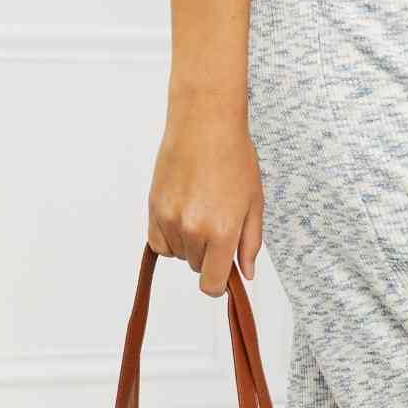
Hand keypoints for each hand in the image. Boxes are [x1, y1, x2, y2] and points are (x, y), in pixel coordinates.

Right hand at [148, 97, 263, 295]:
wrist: (205, 123)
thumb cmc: (234, 158)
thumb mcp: (254, 203)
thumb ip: (250, 243)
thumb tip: (246, 274)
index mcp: (222, 232)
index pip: (211, 284)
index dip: (218, 283)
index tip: (222, 273)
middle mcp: (193, 230)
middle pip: (196, 267)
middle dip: (208, 254)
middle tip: (216, 221)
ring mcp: (170, 219)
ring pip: (179, 254)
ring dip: (189, 243)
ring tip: (200, 210)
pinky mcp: (153, 207)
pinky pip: (158, 242)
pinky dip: (169, 237)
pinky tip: (182, 215)